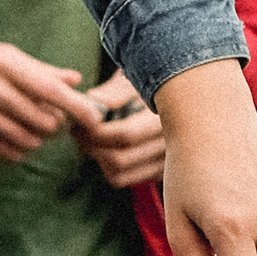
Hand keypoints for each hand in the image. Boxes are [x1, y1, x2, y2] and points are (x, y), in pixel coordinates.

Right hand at [0, 31, 94, 164]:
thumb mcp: (0, 52)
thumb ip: (39, 69)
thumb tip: (74, 80)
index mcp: (4, 62)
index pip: (51, 91)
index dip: (78, 108)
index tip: (95, 119)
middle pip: (43, 120)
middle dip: (56, 125)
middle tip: (53, 119)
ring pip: (27, 140)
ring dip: (38, 139)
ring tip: (33, 128)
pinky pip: (5, 151)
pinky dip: (19, 150)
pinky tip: (16, 138)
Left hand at [75, 72, 167, 188]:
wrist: (179, 93)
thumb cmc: (155, 79)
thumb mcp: (138, 77)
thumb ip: (116, 91)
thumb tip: (94, 101)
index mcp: (167, 119)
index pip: (126, 135)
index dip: (96, 131)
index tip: (79, 120)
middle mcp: (171, 146)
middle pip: (120, 159)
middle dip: (91, 146)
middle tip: (77, 131)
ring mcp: (166, 163)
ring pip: (119, 174)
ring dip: (96, 159)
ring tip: (87, 139)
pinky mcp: (158, 171)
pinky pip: (125, 179)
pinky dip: (107, 167)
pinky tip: (102, 148)